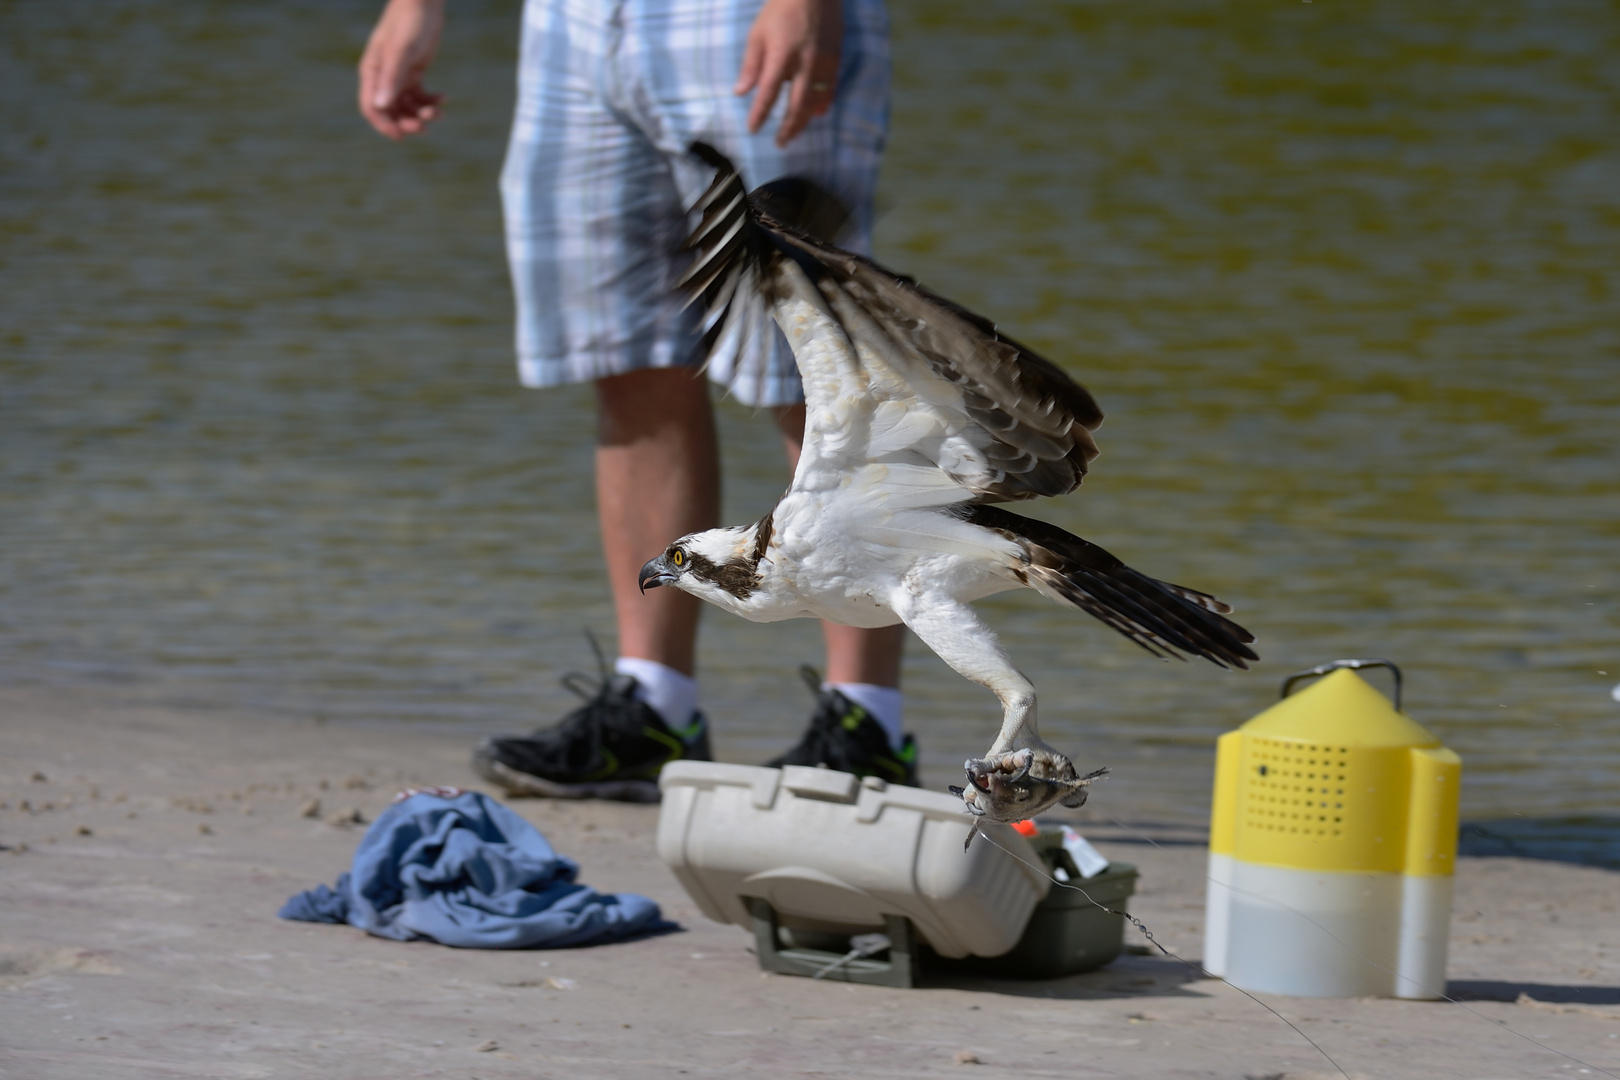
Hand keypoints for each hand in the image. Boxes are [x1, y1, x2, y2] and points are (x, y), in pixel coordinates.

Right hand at [358, 0, 447, 139]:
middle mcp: (383, 77)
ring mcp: (399, 76)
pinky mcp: (414, 73)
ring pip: (407, 107)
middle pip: (390, 112)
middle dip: (407, 122)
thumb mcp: (401, 51)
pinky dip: (431, 101)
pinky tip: (444, 98)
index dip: (384, 125)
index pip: (371, 108)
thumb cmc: (408, 22)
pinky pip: (420, 96)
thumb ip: (392, 78)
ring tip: (439, 113)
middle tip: (425, 126)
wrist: (423, 4)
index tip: (402, 136)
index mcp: (373, 73)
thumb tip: (383, 106)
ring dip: (422, 114)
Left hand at [734, 0, 842, 147]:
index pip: (768, 92)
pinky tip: (817, 113)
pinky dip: (823, 104)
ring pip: (815, 101)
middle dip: (788, 128)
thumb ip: (751, 65)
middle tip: (780, 143)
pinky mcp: (835, 58)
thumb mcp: (758, 34)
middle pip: (796, 105)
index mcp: (780, 55)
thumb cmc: (780, 9)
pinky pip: (830, 88)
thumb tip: (740, 92)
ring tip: (794, 133)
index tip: (752, 129)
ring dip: (804, 121)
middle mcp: (803, 62)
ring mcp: (822, 61)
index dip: (760, 114)